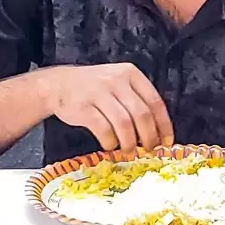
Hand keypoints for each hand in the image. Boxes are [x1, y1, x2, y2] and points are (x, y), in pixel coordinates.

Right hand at [44, 63, 173, 152]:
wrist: (58, 84)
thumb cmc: (94, 89)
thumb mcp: (118, 83)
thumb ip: (136, 101)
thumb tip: (157, 133)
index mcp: (130, 73)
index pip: (155, 101)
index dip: (164, 125)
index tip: (167, 142)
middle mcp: (116, 80)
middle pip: (142, 115)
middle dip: (149, 138)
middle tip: (149, 150)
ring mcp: (99, 93)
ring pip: (124, 124)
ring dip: (130, 143)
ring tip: (129, 151)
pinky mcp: (83, 107)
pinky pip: (104, 130)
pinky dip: (110, 142)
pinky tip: (110, 146)